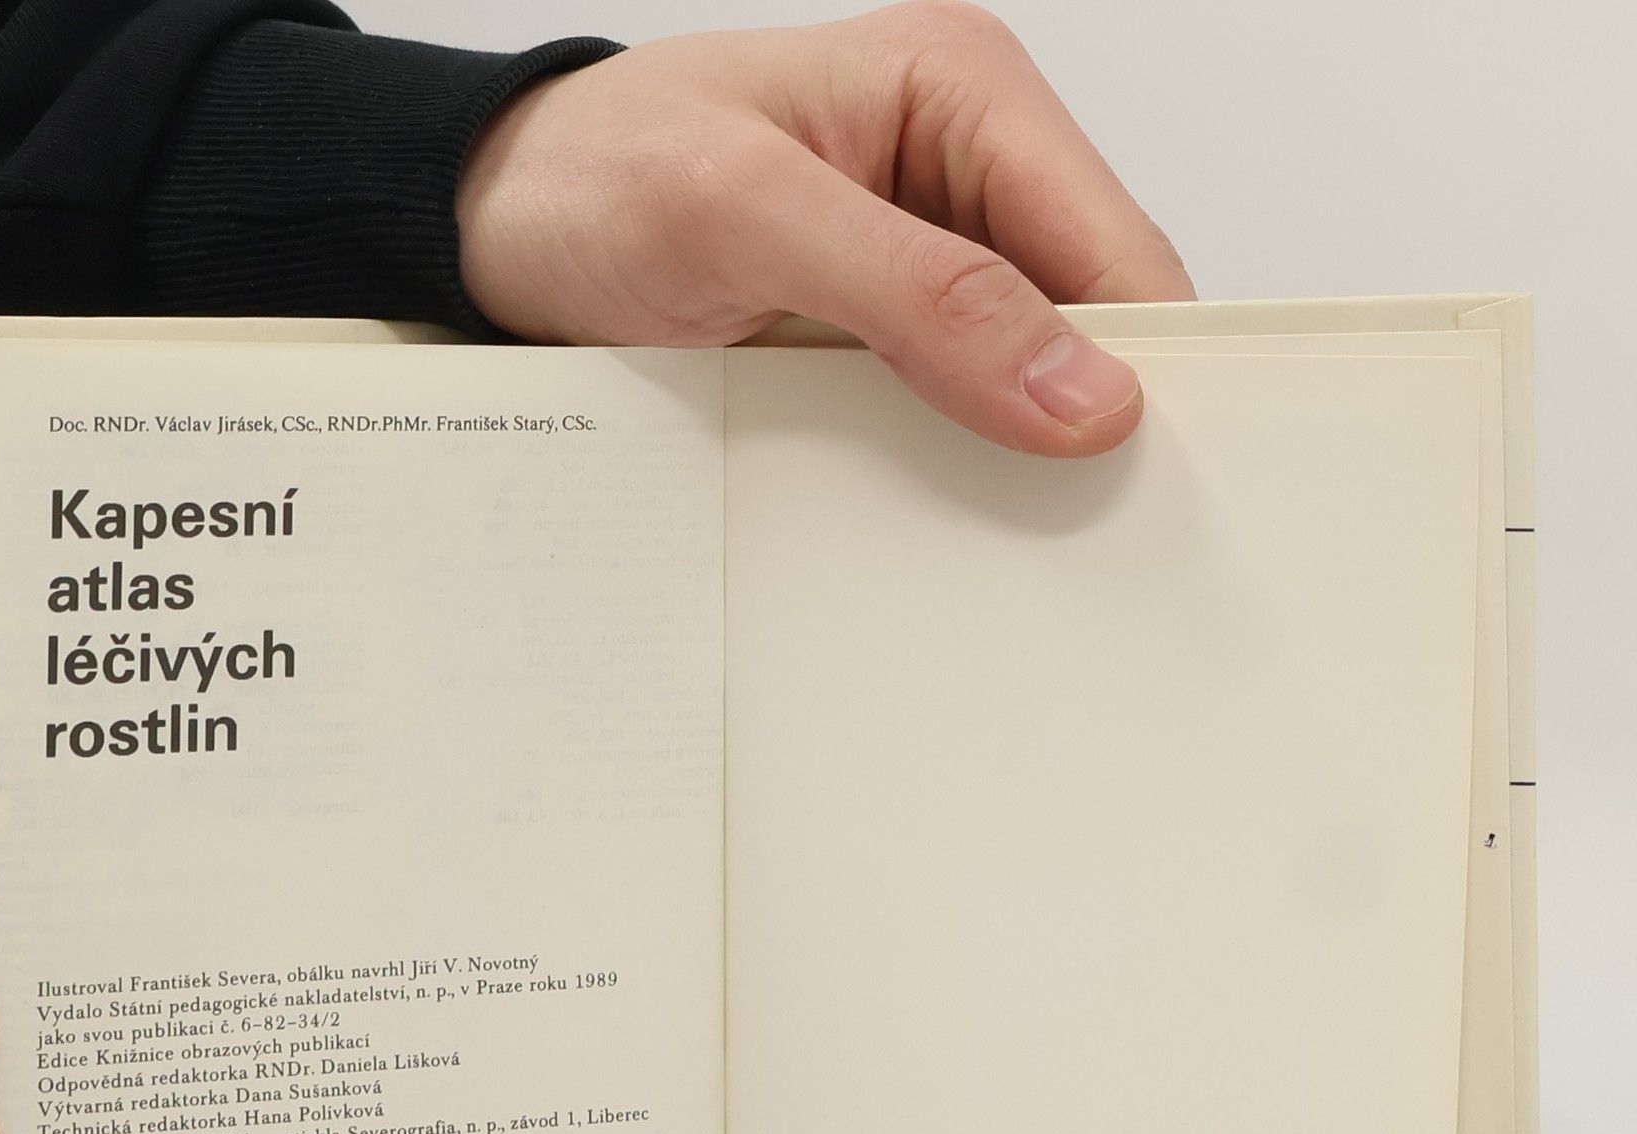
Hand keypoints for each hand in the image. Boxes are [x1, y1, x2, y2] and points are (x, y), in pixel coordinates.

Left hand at [459, 1, 1193, 456]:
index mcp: (964, 93)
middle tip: (1075, 524)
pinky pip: (955, 413)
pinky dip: (955, 466)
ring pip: (1030, 379)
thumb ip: (921, 295)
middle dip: (1086, 415)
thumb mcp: (748, 215)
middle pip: (1092, 317)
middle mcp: (964, 172)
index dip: (1146, 360)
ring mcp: (926, 264)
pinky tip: (939, 511)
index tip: (1135, 474)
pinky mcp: (882, 337)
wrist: (500, 232)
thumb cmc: (597, 175)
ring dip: (1018, 453)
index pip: (1115, 242)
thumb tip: (1077, 386)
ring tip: (1004, 529)